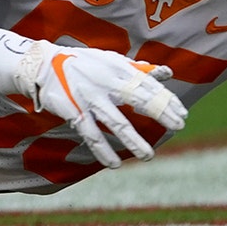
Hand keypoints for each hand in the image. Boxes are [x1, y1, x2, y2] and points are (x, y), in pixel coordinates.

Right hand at [13, 40, 186, 167]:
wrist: (43, 65)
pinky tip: (115, 164)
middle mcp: (106, 82)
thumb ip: (140, 69)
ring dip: (134, 141)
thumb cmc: (84, 63)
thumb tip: (168, 73)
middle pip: (139, 100)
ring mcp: (90, 98)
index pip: (149, 85)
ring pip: (116, 123)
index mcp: (118, 68)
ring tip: (149, 156)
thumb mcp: (112, 61)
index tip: (183, 113)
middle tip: (179, 126)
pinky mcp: (74, 112)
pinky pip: (91, 135)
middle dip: (161, 113)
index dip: (167, 99)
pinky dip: (103, 151)